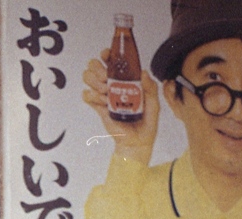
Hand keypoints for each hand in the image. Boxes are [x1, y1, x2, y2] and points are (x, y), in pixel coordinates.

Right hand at [82, 49, 159, 164]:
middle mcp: (113, 84)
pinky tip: (102, 101)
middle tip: (106, 79)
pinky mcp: (98, 108)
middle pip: (95, 66)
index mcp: (126, 79)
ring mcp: (104, 96)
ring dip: (95, 82)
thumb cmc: (147, 121)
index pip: (112, 60)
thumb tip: (143, 73)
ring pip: (88, 78)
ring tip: (106, 92)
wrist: (138, 141)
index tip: (107, 55)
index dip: (106, 54)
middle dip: (98, 69)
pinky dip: (92, 96)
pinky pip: (87, 96)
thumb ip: (151, 87)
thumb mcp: (154, 102)